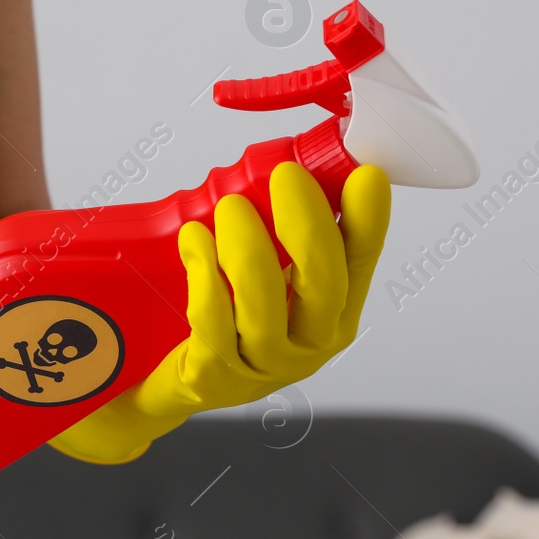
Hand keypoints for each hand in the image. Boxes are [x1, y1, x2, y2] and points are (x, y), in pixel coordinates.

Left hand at [49, 163, 390, 463]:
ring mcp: (263, 368)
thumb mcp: (264, 266)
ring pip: (264, 312)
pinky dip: (205, 278)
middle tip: (287, 176)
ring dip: (249, 251)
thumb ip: (284, 225)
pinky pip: (214, 327)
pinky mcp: (215, 379)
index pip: (359, 263)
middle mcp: (307, 345)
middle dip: (308, 227)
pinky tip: (194, 241)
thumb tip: (290, 159)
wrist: (170, 378)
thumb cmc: (227, 313)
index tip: (366, 177)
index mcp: (332, 312)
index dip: (368, 222)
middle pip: (323, 289)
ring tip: (231, 206)